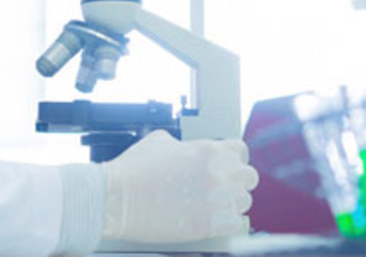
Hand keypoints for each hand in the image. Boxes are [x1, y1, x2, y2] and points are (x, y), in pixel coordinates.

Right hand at [101, 130, 257, 242]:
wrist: (116, 197)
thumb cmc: (133, 169)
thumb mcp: (159, 141)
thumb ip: (184, 144)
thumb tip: (190, 150)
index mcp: (206, 150)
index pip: (240, 150)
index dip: (235, 158)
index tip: (229, 165)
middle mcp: (216, 173)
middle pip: (249, 176)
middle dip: (238, 180)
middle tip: (224, 185)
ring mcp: (214, 200)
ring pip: (245, 201)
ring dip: (233, 202)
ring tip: (217, 204)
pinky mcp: (208, 225)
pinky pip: (237, 223)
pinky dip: (230, 222)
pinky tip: (216, 219)